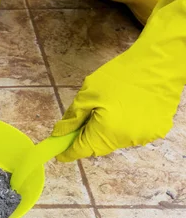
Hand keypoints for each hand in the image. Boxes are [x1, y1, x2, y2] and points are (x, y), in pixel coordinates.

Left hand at [52, 0, 185, 161]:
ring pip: (114, 141)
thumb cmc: (120, 76)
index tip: (58, 153)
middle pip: (97, 147)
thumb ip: (72, 118)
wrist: (160, 64)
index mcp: (105, 132)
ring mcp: (142, 137)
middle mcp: (124, 140)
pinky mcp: (155, 131)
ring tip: (109, 110)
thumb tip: (60, 133)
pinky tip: (127, 110)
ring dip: (105, 132)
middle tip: (81, 124)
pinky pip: (132, 135)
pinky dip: (123, 127)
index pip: (80, 150)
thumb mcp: (88, 94)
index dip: (67, 152)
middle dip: (86, 139)